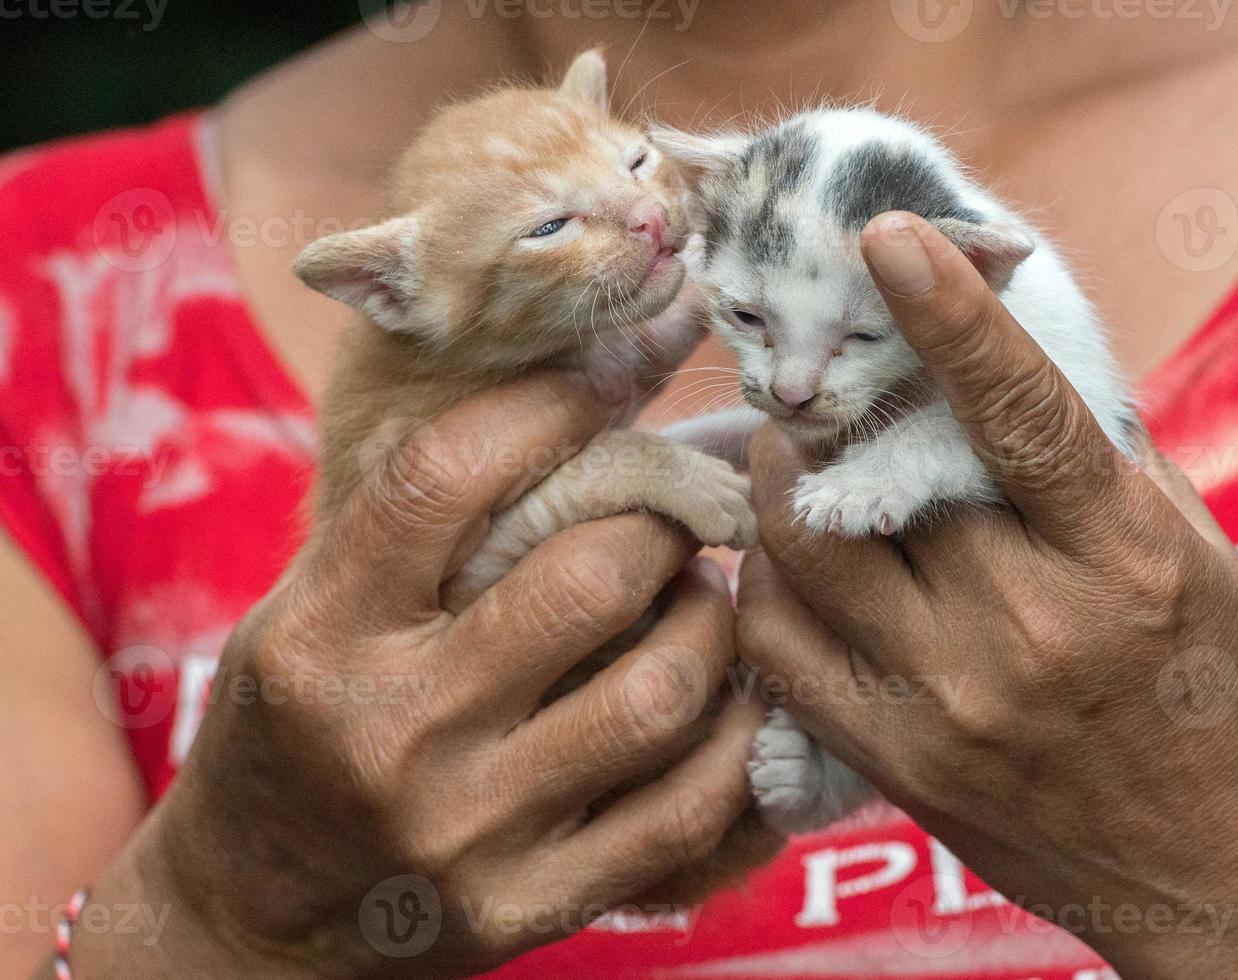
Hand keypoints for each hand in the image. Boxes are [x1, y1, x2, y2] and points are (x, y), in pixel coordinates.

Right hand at [71, 372, 760, 979]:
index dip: (547, 409)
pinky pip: (683, 813)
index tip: (600, 387)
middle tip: (673, 519)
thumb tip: (573, 399)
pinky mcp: (527, 906)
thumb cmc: (287, 736)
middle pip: (589, 580)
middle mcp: (395, 731)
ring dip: (710, 624)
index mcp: (324, 637)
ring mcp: (469, 829)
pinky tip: (728, 700)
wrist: (251, 921)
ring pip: (659, 694)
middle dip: (661, 525)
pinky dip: (732, 742)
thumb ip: (413, 530)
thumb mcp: (304, 616)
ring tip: (700, 602)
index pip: (447, 480)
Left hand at [737, 212, 1237, 978]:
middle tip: (817, 380)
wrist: (1228, 869)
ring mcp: (950, 702)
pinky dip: (767, 584)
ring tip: (798, 461)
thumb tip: (988, 355)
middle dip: (826, 404)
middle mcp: (1030, 628)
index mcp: (1122, 557)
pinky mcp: (896, 764)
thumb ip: (1091, 457)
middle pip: (870, 475)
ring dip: (779, 483)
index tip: (888, 236)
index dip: (950, 314)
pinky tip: (793, 562)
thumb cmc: (1222, 691)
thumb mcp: (1190, 552)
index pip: (1021, 413)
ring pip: (799, 552)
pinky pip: (777, 646)